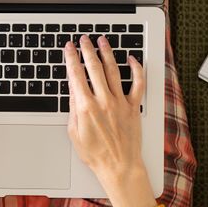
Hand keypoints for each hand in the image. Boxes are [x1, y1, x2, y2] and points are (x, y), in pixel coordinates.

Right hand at [64, 35, 155, 206]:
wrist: (118, 166)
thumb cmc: (95, 154)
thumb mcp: (74, 132)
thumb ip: (73, 108)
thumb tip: (73, 90)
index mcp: (85, 107)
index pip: (76, 75)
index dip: (71, 58)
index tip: (69, 47)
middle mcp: (103, 101)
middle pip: (94, 67)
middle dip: (87, 49)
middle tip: (84, 39)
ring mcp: (120, 102)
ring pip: (113, 70)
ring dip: (107, 53)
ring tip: (103, 41)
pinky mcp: (134, 107)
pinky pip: (138, 83)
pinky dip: (136, 69)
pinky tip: (131, 59)